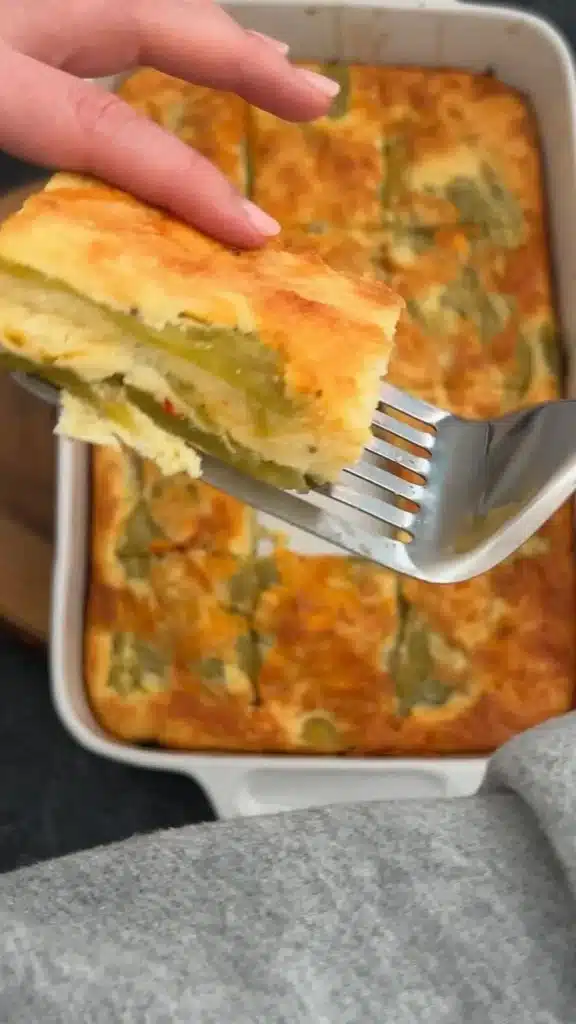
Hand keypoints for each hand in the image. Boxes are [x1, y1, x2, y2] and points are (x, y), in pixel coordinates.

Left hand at [0, 0, 338, 245]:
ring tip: (277, 65)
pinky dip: (164, 20)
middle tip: (319, 100)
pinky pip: (112, 3)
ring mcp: (28, 1)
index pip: (107, 126)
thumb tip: (70, 259)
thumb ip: (14, 191)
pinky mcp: (24, 6)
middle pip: (151, 20)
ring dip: (215, 33)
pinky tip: (185, 36)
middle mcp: (24, 13)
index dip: (188, 181)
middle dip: (242, 60)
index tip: (255, 232)